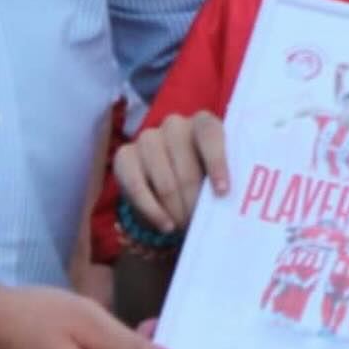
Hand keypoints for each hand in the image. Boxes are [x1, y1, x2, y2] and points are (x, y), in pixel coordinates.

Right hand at [115, 112, 228, 232]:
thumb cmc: (201, 177)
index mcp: (202, 123)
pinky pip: (137, 188)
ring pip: (164, 182)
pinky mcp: (124, 156)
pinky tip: (165, 225)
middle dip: (193, 202)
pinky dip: (153, 211)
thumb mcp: (215, 175)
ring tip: (183, 225)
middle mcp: (174, 125)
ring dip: (175, 210)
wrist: (168, 185)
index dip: (217, 162)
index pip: (209, 134)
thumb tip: (223, 199)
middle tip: (198, 223)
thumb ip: (221, 180)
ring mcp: (148, 138)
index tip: (222, 192)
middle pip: (186, 168)